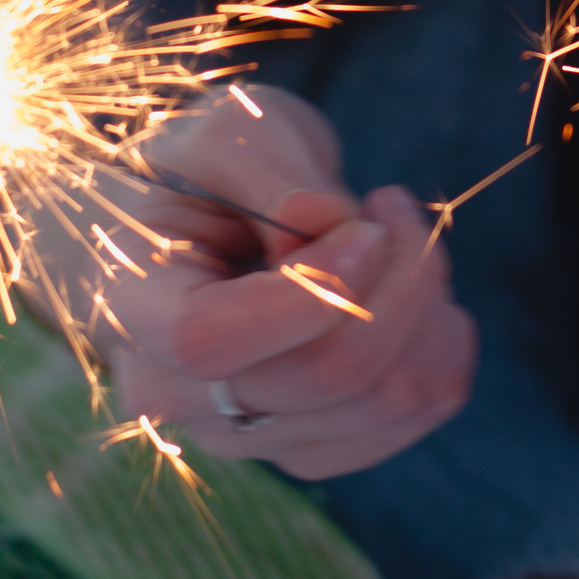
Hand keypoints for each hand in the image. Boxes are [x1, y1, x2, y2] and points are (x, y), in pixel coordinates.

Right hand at [83, 90, 476, 483]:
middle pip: (331, 374)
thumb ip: (267, 169)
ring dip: (428, 304)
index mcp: (135, 311)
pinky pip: (418, 412)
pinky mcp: (314, 447)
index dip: (312, 287)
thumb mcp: (226, 130)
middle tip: (392, 206)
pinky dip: (443, 342)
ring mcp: (250, 437)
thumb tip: (325, 224)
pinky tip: (413, 292)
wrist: (201, 229)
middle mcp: (181, 399)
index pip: (212, 341)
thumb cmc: (206, 173)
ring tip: (398, 239)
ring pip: (389, 398)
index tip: (365, 223)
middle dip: (401, 277)